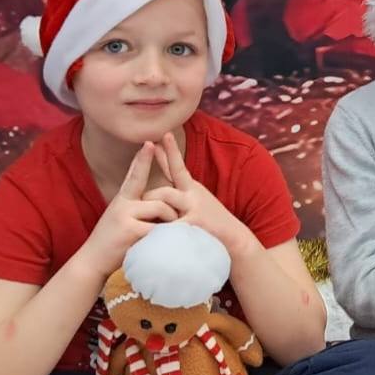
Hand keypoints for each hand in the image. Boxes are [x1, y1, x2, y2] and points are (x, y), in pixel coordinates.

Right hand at [80, 142, 178, 274]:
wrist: (91, 262)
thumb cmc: (111, 242)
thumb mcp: (122, 219)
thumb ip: (137, 209)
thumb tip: (158, 203)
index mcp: (122, 199)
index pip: (135, 175)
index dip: (142, 159)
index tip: (149, 142)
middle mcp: (122, 203)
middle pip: (159, 195)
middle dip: (173, 209)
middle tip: (178, 222)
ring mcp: (125, 216)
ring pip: (161, 209)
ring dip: (171, 222)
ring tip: (169, 235)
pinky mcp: (129, 230)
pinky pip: (158, 228)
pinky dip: (166, 236)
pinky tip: (165, 243)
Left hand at [144, 132, 251, 254]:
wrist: (235, 240)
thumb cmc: (213, 223)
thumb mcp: (198, 202)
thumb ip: (179, 192)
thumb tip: (162, 180)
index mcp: (193, 189)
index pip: (177, 168)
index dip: (170, 152)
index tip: (163, 135)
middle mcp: (193, 195)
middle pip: (162, 189)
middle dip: (149, 197)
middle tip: (140, 205)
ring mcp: (194, 208)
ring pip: (164, 200)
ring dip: (155, 211)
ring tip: (147, 223)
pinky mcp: (194, 223)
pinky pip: (169, 224)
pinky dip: (161, 230)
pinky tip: (158, 236)